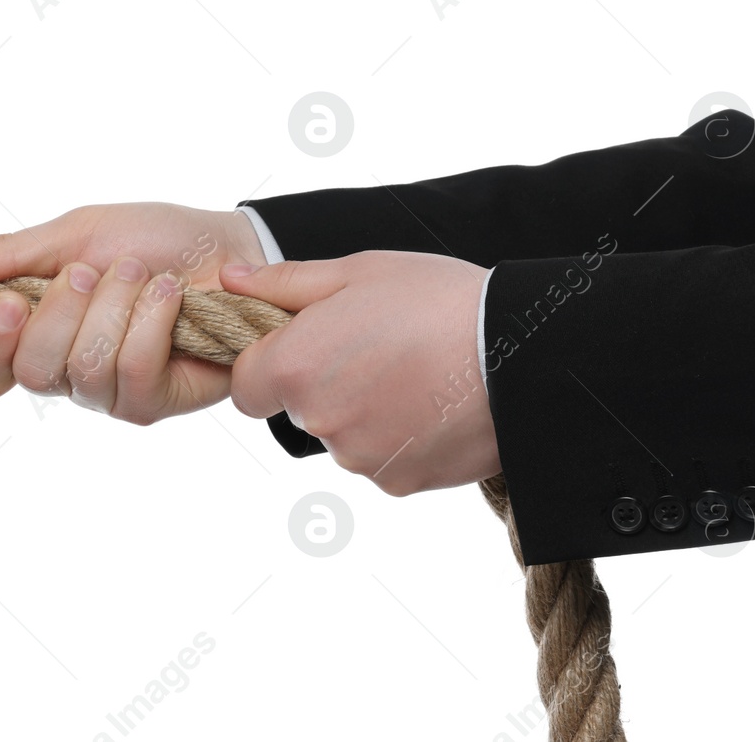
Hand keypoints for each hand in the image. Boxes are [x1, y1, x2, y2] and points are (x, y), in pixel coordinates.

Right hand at [0, 203, 267, 422]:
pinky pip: (131, 369)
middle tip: (91, 271)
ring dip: (115, 306)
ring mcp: (105, 393)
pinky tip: (169, 296)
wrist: (228, 248)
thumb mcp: (75, 234)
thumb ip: (9, 256)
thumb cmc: (151, 240)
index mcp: (32, 331)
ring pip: (82, 367)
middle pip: (30, 369)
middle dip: (63, 308)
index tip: (9, 300)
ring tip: (141, 274)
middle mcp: (62, 371)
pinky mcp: (149, 402)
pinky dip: (151, 320)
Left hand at [219, 251, 500, 495]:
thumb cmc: (439, 301)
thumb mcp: (358, 272)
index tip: (308, 345)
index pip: (245, 386)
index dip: (270, 365)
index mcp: (296, 366)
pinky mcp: (399, 482)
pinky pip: (383, 461)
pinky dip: (400, 439)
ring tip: (416, 373)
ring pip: (342, 437)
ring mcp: (359, 458)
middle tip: (378, 348)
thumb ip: (285, 284)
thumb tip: (231, 281)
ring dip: (365, 412)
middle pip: (297, 409)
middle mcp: (318, 420)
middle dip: (324, 383)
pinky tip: (434, 404)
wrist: (523, 355)